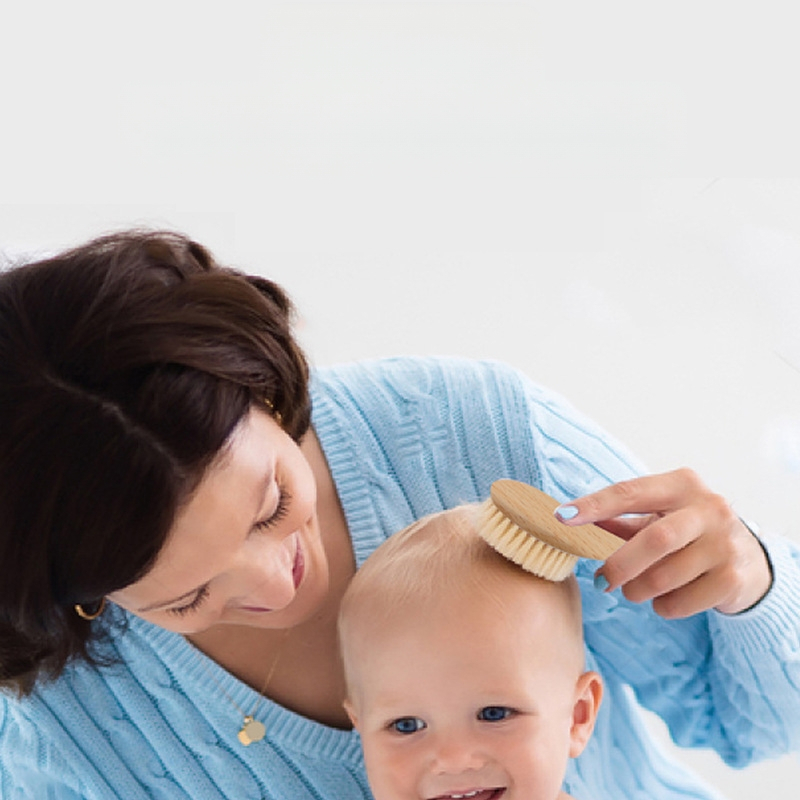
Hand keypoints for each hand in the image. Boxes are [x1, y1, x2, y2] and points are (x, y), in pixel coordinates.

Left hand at [555, 468, 772, 617]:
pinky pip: (681, 601)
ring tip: (633, 590)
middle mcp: (709, 508)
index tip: (561, 517)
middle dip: (619, 564)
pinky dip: (662, 606)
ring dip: (637, 589)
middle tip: (601, 580)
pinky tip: (663, 599)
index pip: (630, 492)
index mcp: (682, 484)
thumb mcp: (656, 516)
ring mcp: (726, 544)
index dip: (593, 506)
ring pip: (664, 576)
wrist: (748, 561)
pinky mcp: (733, 578)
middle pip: (654, 539)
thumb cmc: (687, 533)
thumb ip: (617, 519)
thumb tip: (568, 520)